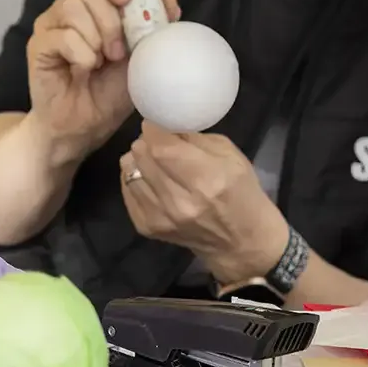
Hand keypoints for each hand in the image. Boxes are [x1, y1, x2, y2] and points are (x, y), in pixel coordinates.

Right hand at [26, 0, 180, 161]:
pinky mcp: (38, 45)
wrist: (86, 127)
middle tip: (119, 51)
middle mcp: (68, 6)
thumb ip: (158, 16)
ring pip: (73, 6)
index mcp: (93, 1)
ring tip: (103, 62)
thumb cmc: (112, 90)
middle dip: (111, 19)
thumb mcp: (145, 52)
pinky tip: (85, 70)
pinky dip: (83, 55)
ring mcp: (50, 24)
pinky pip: (63, 36)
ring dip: (98, 38)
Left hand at [120, 123, 288, 280]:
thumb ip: (195, 138)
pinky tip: (150, 178)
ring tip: (153, 160)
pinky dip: (136, 178)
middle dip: (146, 142)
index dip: (153, 130)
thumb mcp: (230, 156)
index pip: (162, 146)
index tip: (156, 124)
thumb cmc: (241, 192)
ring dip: (139, 160)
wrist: (240, 242)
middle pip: (142, 156)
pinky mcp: (146, 228)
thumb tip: (165, 125)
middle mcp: (179, 201)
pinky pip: (126, 190)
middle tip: (157, 141)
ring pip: (129, 171)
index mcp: (206, 179)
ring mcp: (159, 217)